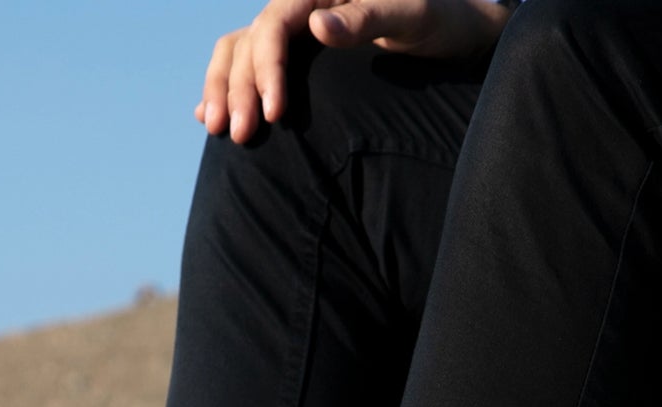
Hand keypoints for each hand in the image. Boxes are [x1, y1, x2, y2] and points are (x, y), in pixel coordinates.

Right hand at [196, 0, 510, 142]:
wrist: (453, 31)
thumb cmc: (440, 22)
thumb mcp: (412, 18)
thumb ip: (367, 18)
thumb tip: (317, 25)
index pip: (275, 25)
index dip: (268, 69)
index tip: (275, 115)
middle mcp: (304, 8)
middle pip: (250, 42)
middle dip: (238, 90)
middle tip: (240, 137)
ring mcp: (298, 31)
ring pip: (240, 51)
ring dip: (223, 90)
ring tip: (217, 130)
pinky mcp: (300, 55)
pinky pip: (250, 64)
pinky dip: (227, 88)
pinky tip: (208, 115)